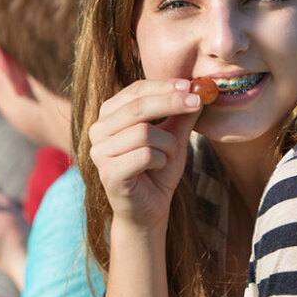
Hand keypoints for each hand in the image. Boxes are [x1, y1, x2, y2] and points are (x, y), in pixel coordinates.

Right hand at [87, 78, 201, 229]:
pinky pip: (144, 155)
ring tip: (169, 156)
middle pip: (137, 107)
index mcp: (109, 115)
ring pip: (143, 133)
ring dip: (168, 144)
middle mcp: (98, 130)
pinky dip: (161, 161)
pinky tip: (158, 169)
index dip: (163, 86)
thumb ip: (181, 114)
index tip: (189, 85)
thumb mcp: (174, 138)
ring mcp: (99, 152)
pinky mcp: (108, 172)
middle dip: (171, 102)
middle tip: (196, 102)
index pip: (135, 91)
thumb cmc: (157, 171)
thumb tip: (199, 88)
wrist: (149, 211)